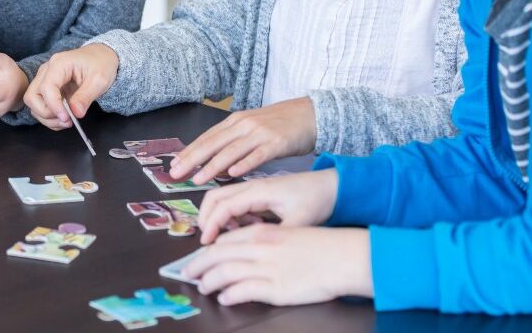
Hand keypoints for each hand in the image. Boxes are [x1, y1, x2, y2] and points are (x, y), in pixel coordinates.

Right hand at [23, 44, 118, 129]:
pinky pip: (40, 106)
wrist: (100, 56)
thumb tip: (76, 114)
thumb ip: (85, 97)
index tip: (67, 118)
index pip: (46, 88)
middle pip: (32, 97)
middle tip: (66, 120)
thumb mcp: (99, 80)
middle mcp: (46, 71)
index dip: (54, 106)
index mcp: (58, 64)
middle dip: (46, 113)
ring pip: (33, 104)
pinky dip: (49, 117)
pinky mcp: (47, 88)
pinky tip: (64, 119)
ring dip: (47, 118)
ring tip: (67, 122)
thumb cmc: (100, 64)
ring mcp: (44, 79)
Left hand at [170, 97, 316, 183]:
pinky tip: (232, 174)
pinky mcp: (277, 142)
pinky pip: (258, 155)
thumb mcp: (253, 130)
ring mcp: (260, 133)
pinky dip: (244, 164)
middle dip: (192, 159)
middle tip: (175, 174)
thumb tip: (216, 166)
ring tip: (197, 178)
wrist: (313, 114)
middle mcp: (244, 125)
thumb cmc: (282, 125)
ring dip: (212, 166)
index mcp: (236, 121)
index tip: (173, 165)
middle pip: (213, 143)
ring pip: (231, 151)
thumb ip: (235, 145)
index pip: (206, 138)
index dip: (189, 151)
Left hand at [182, 225, 372, 304]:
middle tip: (187, 273)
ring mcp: (267, 268)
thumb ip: (262, 241)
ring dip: (208, 281)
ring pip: (224, 273)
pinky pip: (243, 292)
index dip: (207, 251)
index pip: (224, 241)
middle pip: (216, 255)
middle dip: (197, 265)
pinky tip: (225, 299)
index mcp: (262, 232)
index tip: (199, 258)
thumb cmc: (320, 246)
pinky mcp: (276, 288)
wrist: (345, 257)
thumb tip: (242, 252)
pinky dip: (229, 295)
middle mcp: (260, 248)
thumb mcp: (286, 234)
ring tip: (203, 287)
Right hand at [198, 169, 338, 244]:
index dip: (211, 225)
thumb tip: (255, 252)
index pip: (223, 206)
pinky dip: (233, 216)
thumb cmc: (317, 200)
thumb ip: (275, 237)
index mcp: (258, 190)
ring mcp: (254, 188)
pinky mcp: (259, 193)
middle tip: (209, 240)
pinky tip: (251, 228)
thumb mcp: (299, 222)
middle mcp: (252, 186)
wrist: (332, 187)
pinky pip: (236, 203)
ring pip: (223, 199)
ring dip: (220, 217)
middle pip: (215, 197)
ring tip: (235, 235)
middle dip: (206, 218)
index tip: (207, 243)